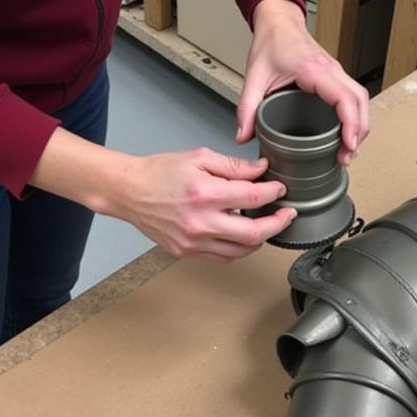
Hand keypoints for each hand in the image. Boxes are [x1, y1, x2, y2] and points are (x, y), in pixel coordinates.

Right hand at [113, 147, 296, 259]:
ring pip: (241, 251)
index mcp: (204, 194)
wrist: (130, 192)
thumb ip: (233, 166)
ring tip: (265, 225)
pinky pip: (223, 257)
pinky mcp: (188, 253)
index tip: (280, 190)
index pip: (252, 197)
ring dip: (260, 239)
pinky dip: (238, 248)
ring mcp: (194, 242)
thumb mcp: (199, 158)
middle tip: (287, 215)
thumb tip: (261, 170)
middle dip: (277, 224)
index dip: (273, 193)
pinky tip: (242, 236)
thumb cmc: (160, 173)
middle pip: (253, 234)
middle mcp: (200, 222)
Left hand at [237, 0, 370, 164]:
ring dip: (360, 125)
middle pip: (360, 101)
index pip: (344, 98)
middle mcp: (331, 69)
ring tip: (348, 150)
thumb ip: (247, 109)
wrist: (278, 24)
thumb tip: (242, 136)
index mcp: (314, 70)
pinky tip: (346, 134)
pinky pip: (354, 96)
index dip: (351, 124)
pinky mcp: (335, 76)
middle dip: (359, 131)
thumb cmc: (271, 43)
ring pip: (361, 99)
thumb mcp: (255, 77)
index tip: (348, 145)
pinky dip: (355, 117)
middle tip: (347, 156)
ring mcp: (336, 72)